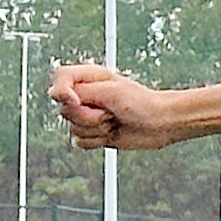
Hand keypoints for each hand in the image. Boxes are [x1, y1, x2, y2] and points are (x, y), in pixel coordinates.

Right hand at [49, 63, 181, 150]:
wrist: (162, 124)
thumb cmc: (143, 103)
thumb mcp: (109, 91)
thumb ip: (80, 91)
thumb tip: (58, 96)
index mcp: (88, 79)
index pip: (59, 79)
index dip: (62, 92)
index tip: (76, 100)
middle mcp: (86, 96)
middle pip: (65, 110)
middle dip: (88, 116)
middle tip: (110, 112)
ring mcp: (90, 115)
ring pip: (72, 128)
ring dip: (95, 129)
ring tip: (114, 121)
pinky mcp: (95, 133)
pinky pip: (80, 142)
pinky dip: (96, 141)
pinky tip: (112, 133)